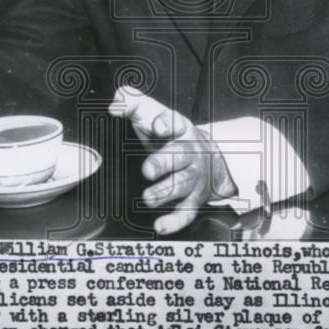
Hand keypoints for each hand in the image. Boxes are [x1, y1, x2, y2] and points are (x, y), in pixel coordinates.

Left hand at [109, 86, 236, 234]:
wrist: (211, 160)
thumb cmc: (172, 137)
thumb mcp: (155, 115)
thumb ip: (134, 104)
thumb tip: (117, 102)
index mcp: (179, 129)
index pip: (175, 123)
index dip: (166, 123)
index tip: (157, 126)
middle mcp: (189, 152)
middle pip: (180, 155)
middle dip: (164, 162)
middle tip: (148, 169)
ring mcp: (192, 177)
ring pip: (182, 185)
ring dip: (165, 192)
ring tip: (148, 198)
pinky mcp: (192, 200)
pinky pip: (186, 213)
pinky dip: (174, 222)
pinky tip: (160, 225)